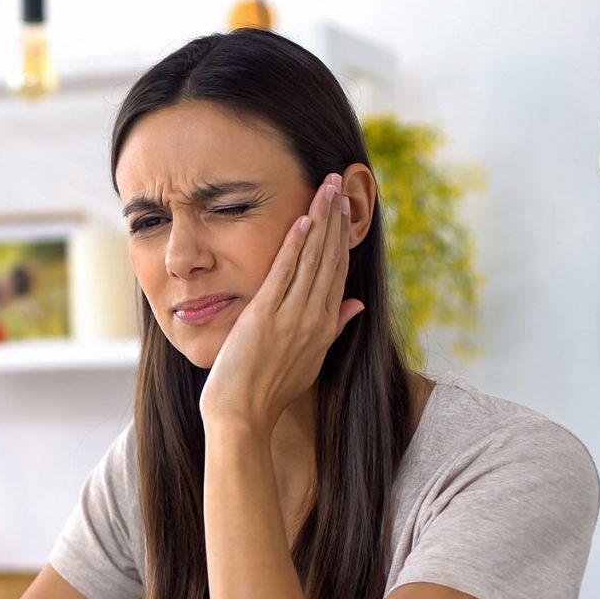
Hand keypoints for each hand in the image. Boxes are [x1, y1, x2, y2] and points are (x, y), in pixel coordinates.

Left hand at [199, 172, 364, 436]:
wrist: (243, 415)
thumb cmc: (269, 393)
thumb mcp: (310, 362)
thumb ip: (333, 329)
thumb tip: (356, 304)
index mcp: (325, 330)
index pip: (338, 274)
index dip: (342, 238)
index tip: (345, 209)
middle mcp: (314, 321)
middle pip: (330, 260)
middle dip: (335, 219)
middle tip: (339, 183)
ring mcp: (291, 318)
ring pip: (312, 261)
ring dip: (320, 221)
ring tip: (327, 187)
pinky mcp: (265, 317)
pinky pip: (284, 274)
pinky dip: (295, 245)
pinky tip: (302, 219)